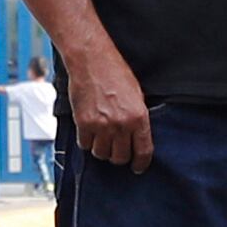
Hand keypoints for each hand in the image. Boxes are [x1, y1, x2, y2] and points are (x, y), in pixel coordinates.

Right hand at [63, 41, 152, 173]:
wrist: (91, 60)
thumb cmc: (115, 72)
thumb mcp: (137, 95)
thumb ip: (137, 118)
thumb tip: (136, 137)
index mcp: (139, 117)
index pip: (143, 152)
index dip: (140, 164)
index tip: (137, 167)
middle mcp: (121, 125)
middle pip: (120, 157)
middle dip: (118, 156)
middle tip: (116, 149)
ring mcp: (101, 125)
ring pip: (101, 154)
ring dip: (101, 149)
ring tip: (102, 138)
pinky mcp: (84, 123)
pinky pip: (85, 145)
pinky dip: (86, 141)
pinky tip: (89, 131)